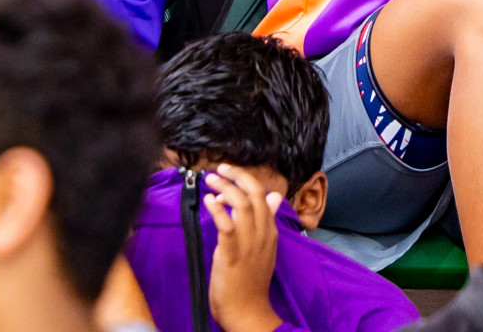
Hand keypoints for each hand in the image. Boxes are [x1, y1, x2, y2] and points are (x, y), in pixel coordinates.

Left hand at [203, 165, 284, 331]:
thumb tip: (273, 197)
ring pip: (242, 204)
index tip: (229, 172)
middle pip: (255, 194)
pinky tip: (209, 201)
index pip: (263, 195)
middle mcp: (263, 234)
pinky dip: (217, 209)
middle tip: (219, 169)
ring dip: (224, 187)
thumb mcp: (264, 248)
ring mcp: (249, 243)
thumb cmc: (251, 281)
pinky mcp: (233, 253)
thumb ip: (267, 221)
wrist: (248, 312)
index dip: (245, 180)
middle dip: (237, 176)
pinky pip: (227, 224)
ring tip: (210, 181)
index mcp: (270, 232)